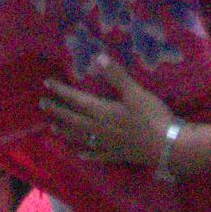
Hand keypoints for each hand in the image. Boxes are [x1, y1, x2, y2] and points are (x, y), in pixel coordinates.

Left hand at [38, 58, 177, 172]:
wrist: (167, 146)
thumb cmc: (151, 117)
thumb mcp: (135, 92)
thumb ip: (116, 76)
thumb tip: (97, 57)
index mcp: (102, 111)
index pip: (76, 100)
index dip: (61, 91)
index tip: (47, 84)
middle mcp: (99, 129)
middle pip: (73, 119)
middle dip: (57, 111)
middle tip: (43, 105)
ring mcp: (107, 144)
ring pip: (81, 137)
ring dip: (66, 131)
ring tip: (53, 128)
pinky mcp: (117, 155)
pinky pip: (97, 154)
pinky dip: (87, 153)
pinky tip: (82, 154)